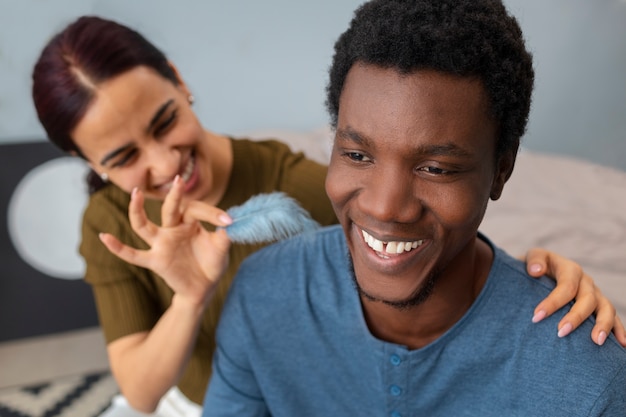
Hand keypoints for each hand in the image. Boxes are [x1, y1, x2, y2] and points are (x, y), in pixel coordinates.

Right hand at [99, 176, 232, 306]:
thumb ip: (224, 237)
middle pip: (169, 209)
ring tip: (135, 193)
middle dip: (174, 195)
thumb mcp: (221, 249)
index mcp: (189, 222)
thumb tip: (229, 224)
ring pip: (143, 225)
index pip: (195, 209)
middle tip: (179, 181)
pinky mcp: (155, 260)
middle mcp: (173, 229)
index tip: (228, 220)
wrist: (205, 288)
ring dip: (137, 210)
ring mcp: (161, 244)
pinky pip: (133, 254)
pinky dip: (118, 248)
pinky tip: (104, 237)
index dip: (212, 213)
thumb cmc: (212, 263)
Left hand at [524, 248, 625, 346]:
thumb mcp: (533, 257)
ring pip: (606, 308)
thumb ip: (533, 261)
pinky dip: (619, 330)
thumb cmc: (535, 267)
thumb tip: (536, 270)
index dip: (553, 301)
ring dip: (603, 325)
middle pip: (587, 299)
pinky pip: (613, 318)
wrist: (543, 270)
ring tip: (596, 342)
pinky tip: (621, 344)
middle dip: (575, 317)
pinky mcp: (600, 306)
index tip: (536, 317)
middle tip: (560, 333)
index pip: (566, 285)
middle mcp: (586, 281)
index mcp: (570, 269)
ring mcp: (596, 294)